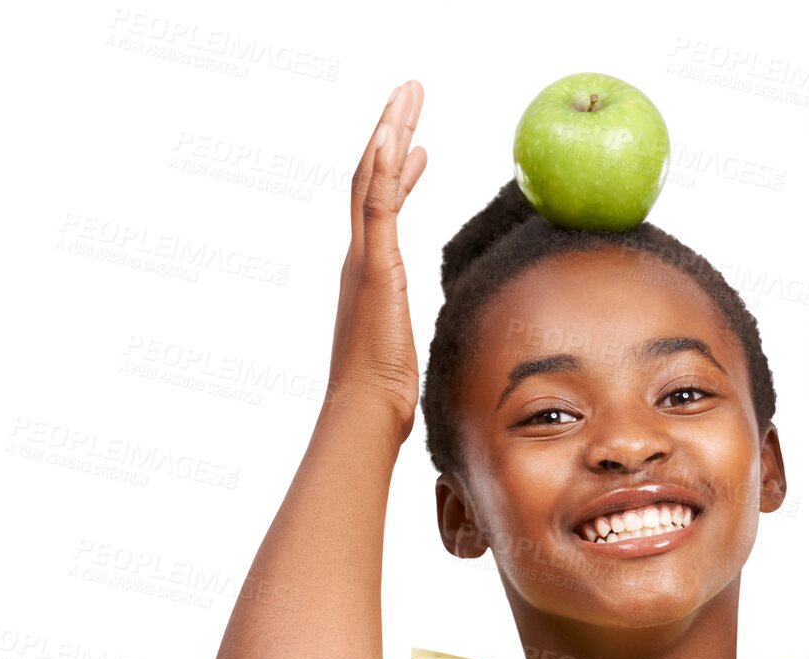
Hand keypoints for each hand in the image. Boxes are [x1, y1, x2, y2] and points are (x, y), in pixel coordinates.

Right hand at [326, 80, 428, 436]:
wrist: (365, 412)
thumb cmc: (386, 395)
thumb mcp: (408, 347)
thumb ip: (417, 330)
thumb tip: (450, 334)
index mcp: (367, 274)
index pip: (380, 206)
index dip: (397, 171)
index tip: (415, 143)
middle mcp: (358, 259)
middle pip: (370, 178)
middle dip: (390, 132)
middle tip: (409, 94)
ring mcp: (362, 261)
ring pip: (371, 179)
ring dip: (389, 131)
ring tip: (408, 95)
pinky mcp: (374, 269)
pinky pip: (377, 206)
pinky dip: (384, 168)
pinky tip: (397, 134)